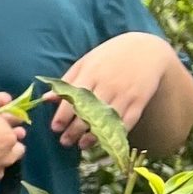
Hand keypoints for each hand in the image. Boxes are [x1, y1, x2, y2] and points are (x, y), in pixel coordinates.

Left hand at [55, 32, 175, 148]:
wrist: (146, 48)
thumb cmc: (109, 56)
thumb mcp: (85, 63)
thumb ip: (67, 82)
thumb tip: (46, 99)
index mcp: (91, 74)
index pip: (73, 98)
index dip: (63, 115)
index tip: (55, 128)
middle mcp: (108, 85)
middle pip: (88, 112)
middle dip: (75, 130)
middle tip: (65, 141)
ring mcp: (125, 93)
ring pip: (107, 120)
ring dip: (94, 135)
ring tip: (82, 145)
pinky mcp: (140, 100)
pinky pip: (128, 121)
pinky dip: (117, 133)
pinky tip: (106, 141)